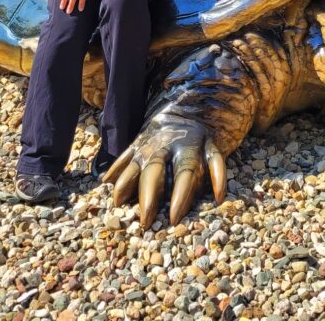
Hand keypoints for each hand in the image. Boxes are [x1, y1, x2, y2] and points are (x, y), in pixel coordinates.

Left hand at [102, 117, 226, 228]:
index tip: (118, 207)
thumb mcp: (142, 142)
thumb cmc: (164, 133)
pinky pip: (217, 161)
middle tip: (145, 220)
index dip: (125, 187)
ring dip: (181, 193)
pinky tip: (219, 197)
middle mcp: (168, 146)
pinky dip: (218, 178)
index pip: (134, 168)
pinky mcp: (213, 144)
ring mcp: (192, 145)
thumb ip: (126, 162)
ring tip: (176, 216)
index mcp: (148, 147)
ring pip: (187, 169)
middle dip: (150, 194)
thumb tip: (105, 181)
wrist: (193, 102)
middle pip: (157, 170)